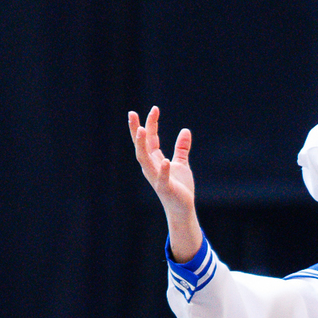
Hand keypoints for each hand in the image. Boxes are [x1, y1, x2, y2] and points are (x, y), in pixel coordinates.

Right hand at [128, 106, 201, 260]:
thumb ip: (181, 148)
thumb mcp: (181, 164)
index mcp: (154, 160)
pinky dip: (163, 170)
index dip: (151, 124)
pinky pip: (162, 178)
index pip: (150, 139)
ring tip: (143, 130)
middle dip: (136, 130)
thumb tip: (185, 130)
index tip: (154, 109)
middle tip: (132, 114)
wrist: (182, 209)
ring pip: (145, 159)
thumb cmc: (179, 187)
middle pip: (141, 146)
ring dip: (142, 145)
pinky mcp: (165, 188)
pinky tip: (165, 160)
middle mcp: (151, 167)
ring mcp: (156, 178)